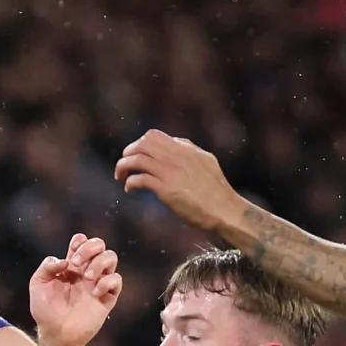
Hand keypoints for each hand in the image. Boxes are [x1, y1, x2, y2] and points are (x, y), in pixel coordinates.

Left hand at [28, 233, 122, 345]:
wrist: (56, 335)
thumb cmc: (45, 311)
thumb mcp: (37, 285)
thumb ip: (47, 267)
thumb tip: (65, 262)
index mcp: (71, 266)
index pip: (82, 242)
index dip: (79, 242)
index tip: (71, 256)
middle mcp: (86, 272)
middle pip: (99, 245)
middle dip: (90, 248)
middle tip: (76, 263)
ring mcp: (98, 284)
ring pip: (111, 258)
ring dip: (99, 262)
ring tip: (87, 277)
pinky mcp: (107, 298)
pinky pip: (116, 281)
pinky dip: (106, 282)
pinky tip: (94, 293)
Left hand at [114, 130, 247, 232]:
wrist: (224, 210)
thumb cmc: (216, 190)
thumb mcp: (206, 161)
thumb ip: (190, 150)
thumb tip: (176, 143)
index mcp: (185, 148)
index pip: (154, 136)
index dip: (140, 143)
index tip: (136, 154)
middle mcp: (176, 156)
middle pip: (142, 144)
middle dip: (128, 152)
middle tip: (124, 165)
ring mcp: (170, 172)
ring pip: (136, 160)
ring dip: (123, 166)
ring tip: (120, 176)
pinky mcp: (166, 190)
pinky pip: (139, 179)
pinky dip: (130, 183)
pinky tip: (130, 189)